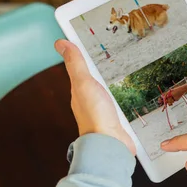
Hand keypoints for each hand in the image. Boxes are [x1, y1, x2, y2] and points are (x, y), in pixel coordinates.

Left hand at [55, 39, 134, 154]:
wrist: (110, 143)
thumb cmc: (95, 116)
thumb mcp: (84, 83)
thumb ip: (75, 64)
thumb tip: (60, 43)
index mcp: (79, 92)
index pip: (79, 70)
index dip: (82, 57)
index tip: (87, 42)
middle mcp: (89, 102)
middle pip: (92, 82)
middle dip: (97, 71)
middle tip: (105, 56)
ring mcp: (103, 112)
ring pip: (106, 94)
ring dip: (109, 87)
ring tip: (117, 75)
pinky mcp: (116, 121)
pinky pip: (118, 107)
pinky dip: (121, 101)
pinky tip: (126, 99)